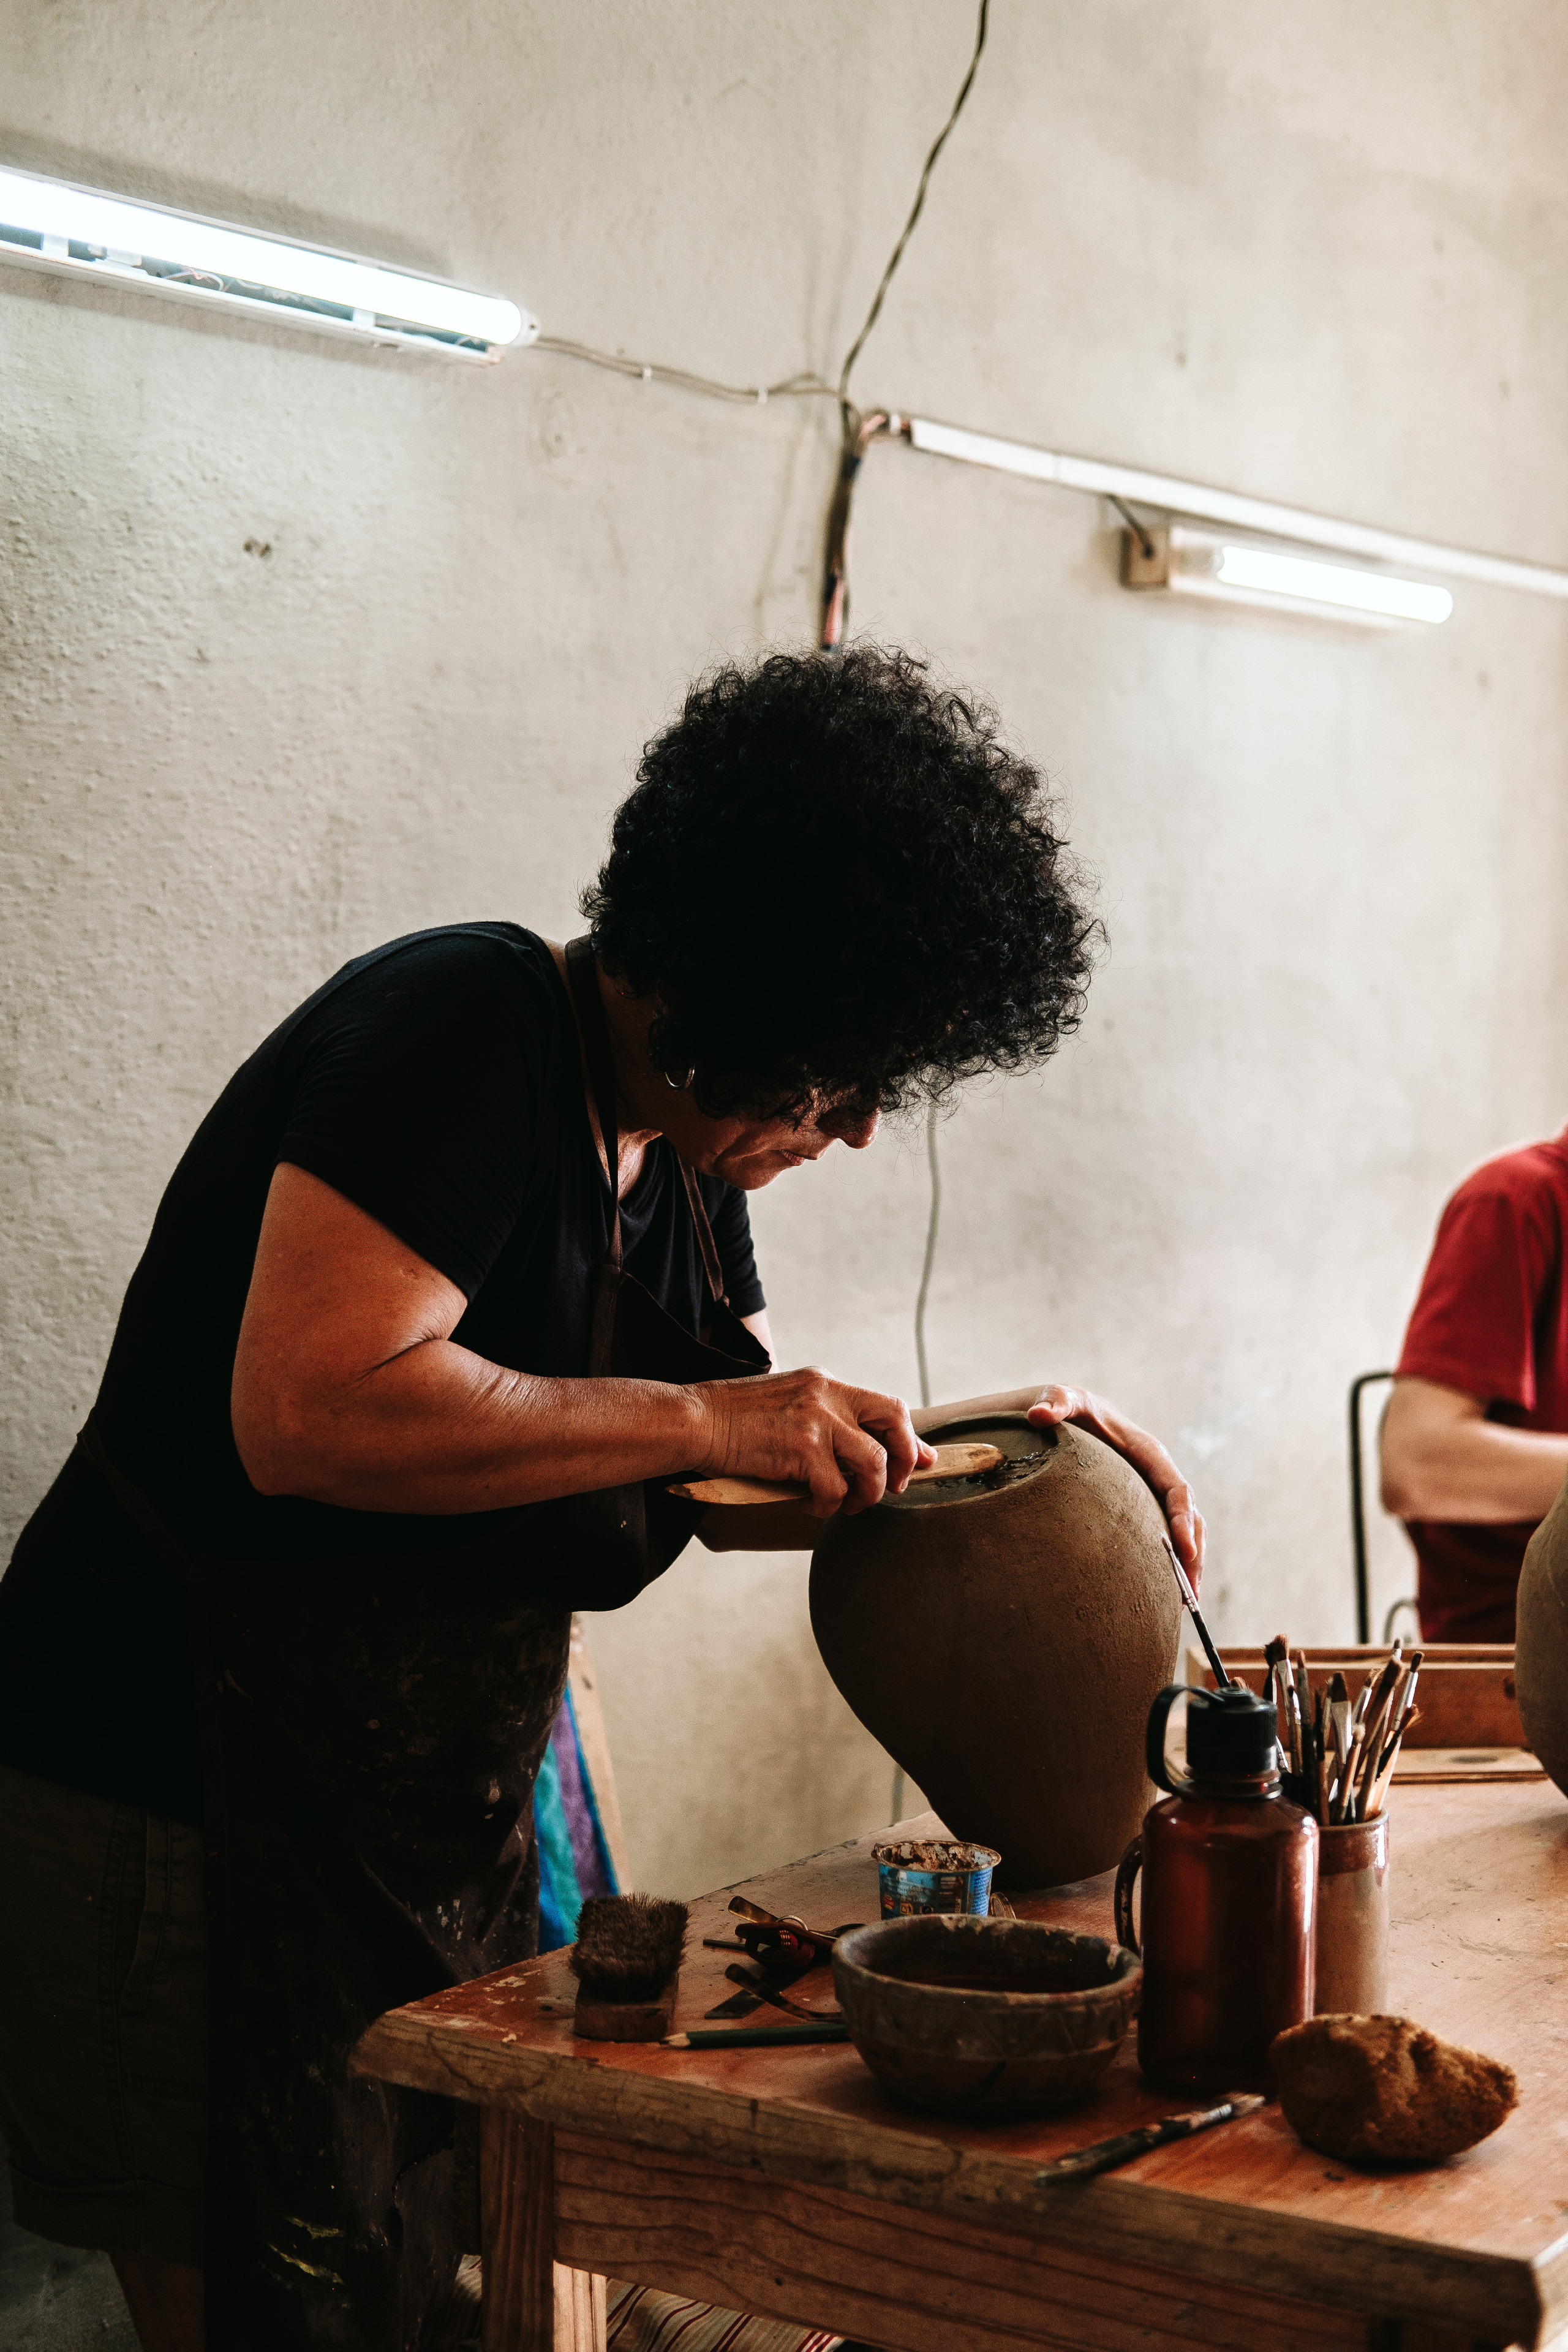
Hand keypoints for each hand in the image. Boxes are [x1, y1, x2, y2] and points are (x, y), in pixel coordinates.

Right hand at [693, 1367, 935, 1517]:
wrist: (695, 1421)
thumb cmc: (732, 1420)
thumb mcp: (786, 1403)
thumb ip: (820, 1419)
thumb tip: (853, 1450)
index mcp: (825, 1383)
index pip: (886, 1405)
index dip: (910, 1437)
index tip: (924, 1459)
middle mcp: (827, 1395)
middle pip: (895, 1420)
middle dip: (906, 1459)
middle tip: (897, 1486)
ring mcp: (817, 1420)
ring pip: (873, 1463)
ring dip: (867, 1493)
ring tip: (847, 1504)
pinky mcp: (802, 1448)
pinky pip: (835, 1489)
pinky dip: (827, 1505)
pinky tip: (808, 1504)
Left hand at [1027, 1385, 1205, 1587]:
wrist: (1058, 1414)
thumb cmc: (1063, 1406)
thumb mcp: (1061, 1400)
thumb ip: (1054, 1403)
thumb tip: (1039, 1414)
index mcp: (1147, 1451)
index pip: (1176, 1488)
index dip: (1183, 1519)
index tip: (1184, 1550)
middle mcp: (1154, 1473)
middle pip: (1188, 1515)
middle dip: (1193, 1553)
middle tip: (1191, 1591)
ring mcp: (1148, 1492)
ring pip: (1180, 1530)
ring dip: (1188, 1565)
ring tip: (1187, 1603)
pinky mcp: (1136, 1507)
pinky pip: (1160, 1535)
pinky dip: (1167, 1562)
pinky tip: (1163, 1593)